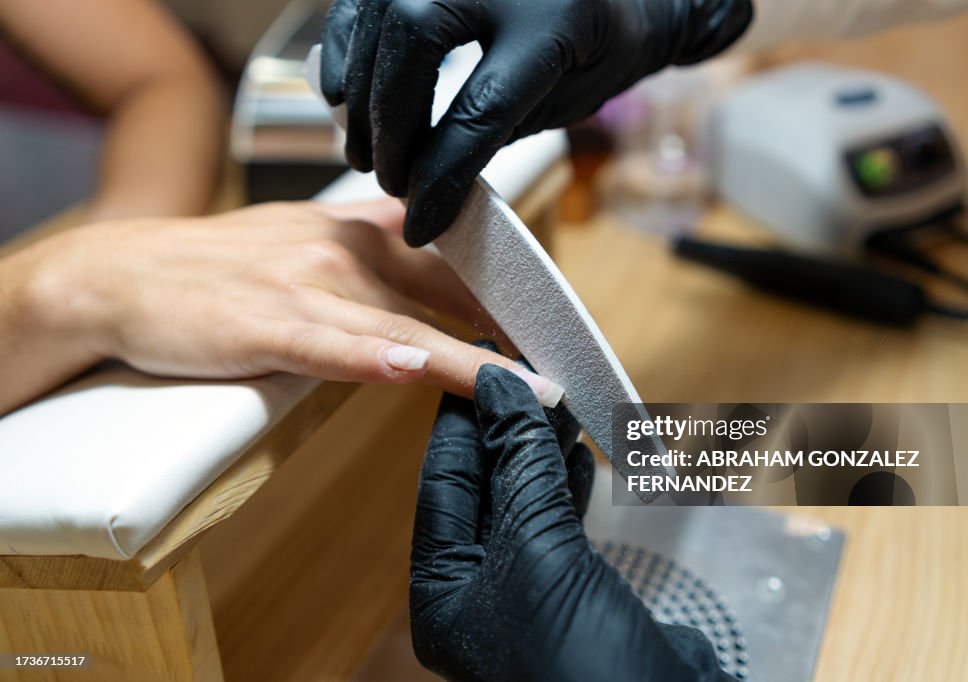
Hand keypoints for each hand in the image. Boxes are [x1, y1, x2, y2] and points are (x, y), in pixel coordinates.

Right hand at [5, 201, 561, 412]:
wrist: (118, 275)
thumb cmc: (216, 269)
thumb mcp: (305, 240)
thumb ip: (371, 253)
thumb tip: (431, 278)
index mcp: (357, 233)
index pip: (454, 262)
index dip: (511, 298)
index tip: (557, 331)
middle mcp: (343, 251)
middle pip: (447, 293)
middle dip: (512, 333)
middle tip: (567, 369)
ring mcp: (304, 286)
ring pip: (403, 326)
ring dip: (469, 360)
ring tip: (527, 388)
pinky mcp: (262, 324)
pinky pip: (330, 345)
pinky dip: (375, 358)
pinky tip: (416, 369)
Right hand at [321, 0, 752, 245]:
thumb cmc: (597, 51)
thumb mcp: (564, 102)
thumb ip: (495, 131)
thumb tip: (424, 179)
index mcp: (555, 23)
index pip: (481, 110)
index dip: (441, 175)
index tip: (420, 223)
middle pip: (414, 49)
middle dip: (390, 128)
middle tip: (389, 180)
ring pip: (382, 20)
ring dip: (362, 94)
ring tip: (365, 151)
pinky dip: (346, 44)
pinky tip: (347, 92)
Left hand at [410, 362, 735, 681]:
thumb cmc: (583, 662)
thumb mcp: (540, 550)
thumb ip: (520, 467)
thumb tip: (501, 390)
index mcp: (443, 593)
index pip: (443, 485)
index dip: (461, 421)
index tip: (477, 364)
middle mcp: (476, 594)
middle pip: (484, 489)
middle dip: (504, 429)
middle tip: (523, 369)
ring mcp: (527, 595)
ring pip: (526, 502)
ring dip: (540, 449)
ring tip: (555, 398)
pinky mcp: (574, 595)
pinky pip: (560, 525)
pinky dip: (567, 483)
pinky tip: (574, 452)